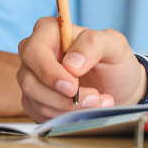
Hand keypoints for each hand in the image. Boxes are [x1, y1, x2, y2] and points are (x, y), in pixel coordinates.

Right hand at [16, 17, 146, 121]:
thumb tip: (70, 63)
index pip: (34, 50)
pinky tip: (84, 110)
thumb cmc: (114, 61)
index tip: (73, 87)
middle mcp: (35, 54)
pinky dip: (63, 116)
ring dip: (66, 107)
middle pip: (29, 79)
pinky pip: (38, 112)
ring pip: (33, 99)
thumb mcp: (115, 45)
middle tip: (92, 99)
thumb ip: (94, 44)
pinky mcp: (34, 100)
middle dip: (60, 96)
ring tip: (96, 102)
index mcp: (50, 31)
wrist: (118, 88)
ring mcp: (32, 78)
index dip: (49, 71)